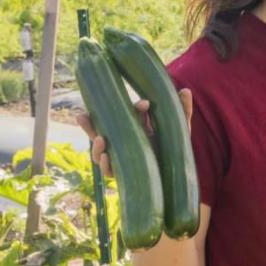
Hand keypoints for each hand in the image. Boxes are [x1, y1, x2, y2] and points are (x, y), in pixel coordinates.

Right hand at [78, 88, 193, 178]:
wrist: (179, 173)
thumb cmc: (176, 147)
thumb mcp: (179, 128)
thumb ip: (182, 110)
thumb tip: (185, 90)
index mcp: (132, 128)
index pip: (120, 116)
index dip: (128, 109)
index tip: (145, 104)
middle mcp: (122, 143)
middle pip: (98, 133)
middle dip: (88, 125)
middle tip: (80, 115)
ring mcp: (121, 159)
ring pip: (99, 153)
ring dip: (95, 146)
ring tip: (101, 139)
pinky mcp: (125, 174)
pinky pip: (109, 171)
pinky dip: (105, 164)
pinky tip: (106, 157)